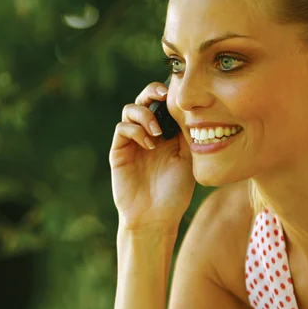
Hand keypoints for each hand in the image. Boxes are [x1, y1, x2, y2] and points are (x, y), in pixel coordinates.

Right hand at [109, 82, 195, 230]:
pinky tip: (149, 144)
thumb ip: (186, 132)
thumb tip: (187, 105)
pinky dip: (135, 130)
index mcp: (165, 132)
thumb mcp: (188, 157)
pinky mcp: (119, 151)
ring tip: (158, 131)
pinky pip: (122, 129)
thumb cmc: (175, 191)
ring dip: (144, 114)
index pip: (162, 103)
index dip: (167, 92)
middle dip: (151, 92)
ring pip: (130, 110)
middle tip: (163, 94)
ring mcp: (131, 141)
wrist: (156, 216)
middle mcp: (147, 133)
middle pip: (143, 99)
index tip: (179, 91)